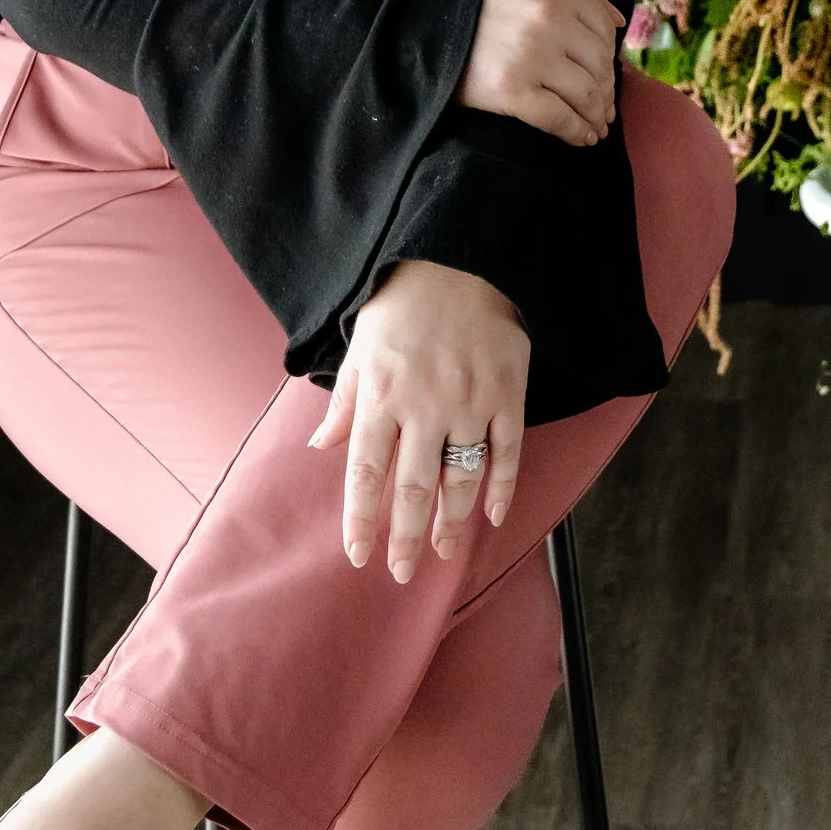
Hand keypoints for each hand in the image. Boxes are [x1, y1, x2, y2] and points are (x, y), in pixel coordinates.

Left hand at [307, 258, 528, 581]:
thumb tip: (322, 447)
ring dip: (452, 522)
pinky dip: (502, 487)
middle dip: (405, 538)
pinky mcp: (507, 392)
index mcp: (381, 395)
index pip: (366, 473)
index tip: (359, 557)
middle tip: (401, 573)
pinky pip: (507, 451)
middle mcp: (424, 405)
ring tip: (444, 552)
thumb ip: (345, 403)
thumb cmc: (401, 303)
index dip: (361, 520)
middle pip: (413, 488)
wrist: (460, 257)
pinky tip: (492, 516)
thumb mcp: (360, 347)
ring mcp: (470, 401)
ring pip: (461, 478)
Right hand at [455, 0, 619, 148]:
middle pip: (599, 65)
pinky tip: (582, 138)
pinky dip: (576, 133)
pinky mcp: (512, 91)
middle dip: (606, 91)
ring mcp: (532, 57)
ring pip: (586, 94)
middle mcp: (551, 19)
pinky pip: (559, 119)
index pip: (604, 31)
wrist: (422, 20)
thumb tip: (619, 21)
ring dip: (597, 116)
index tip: (607, 75)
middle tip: (605, 108)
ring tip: (597, 126)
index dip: (610, 58)